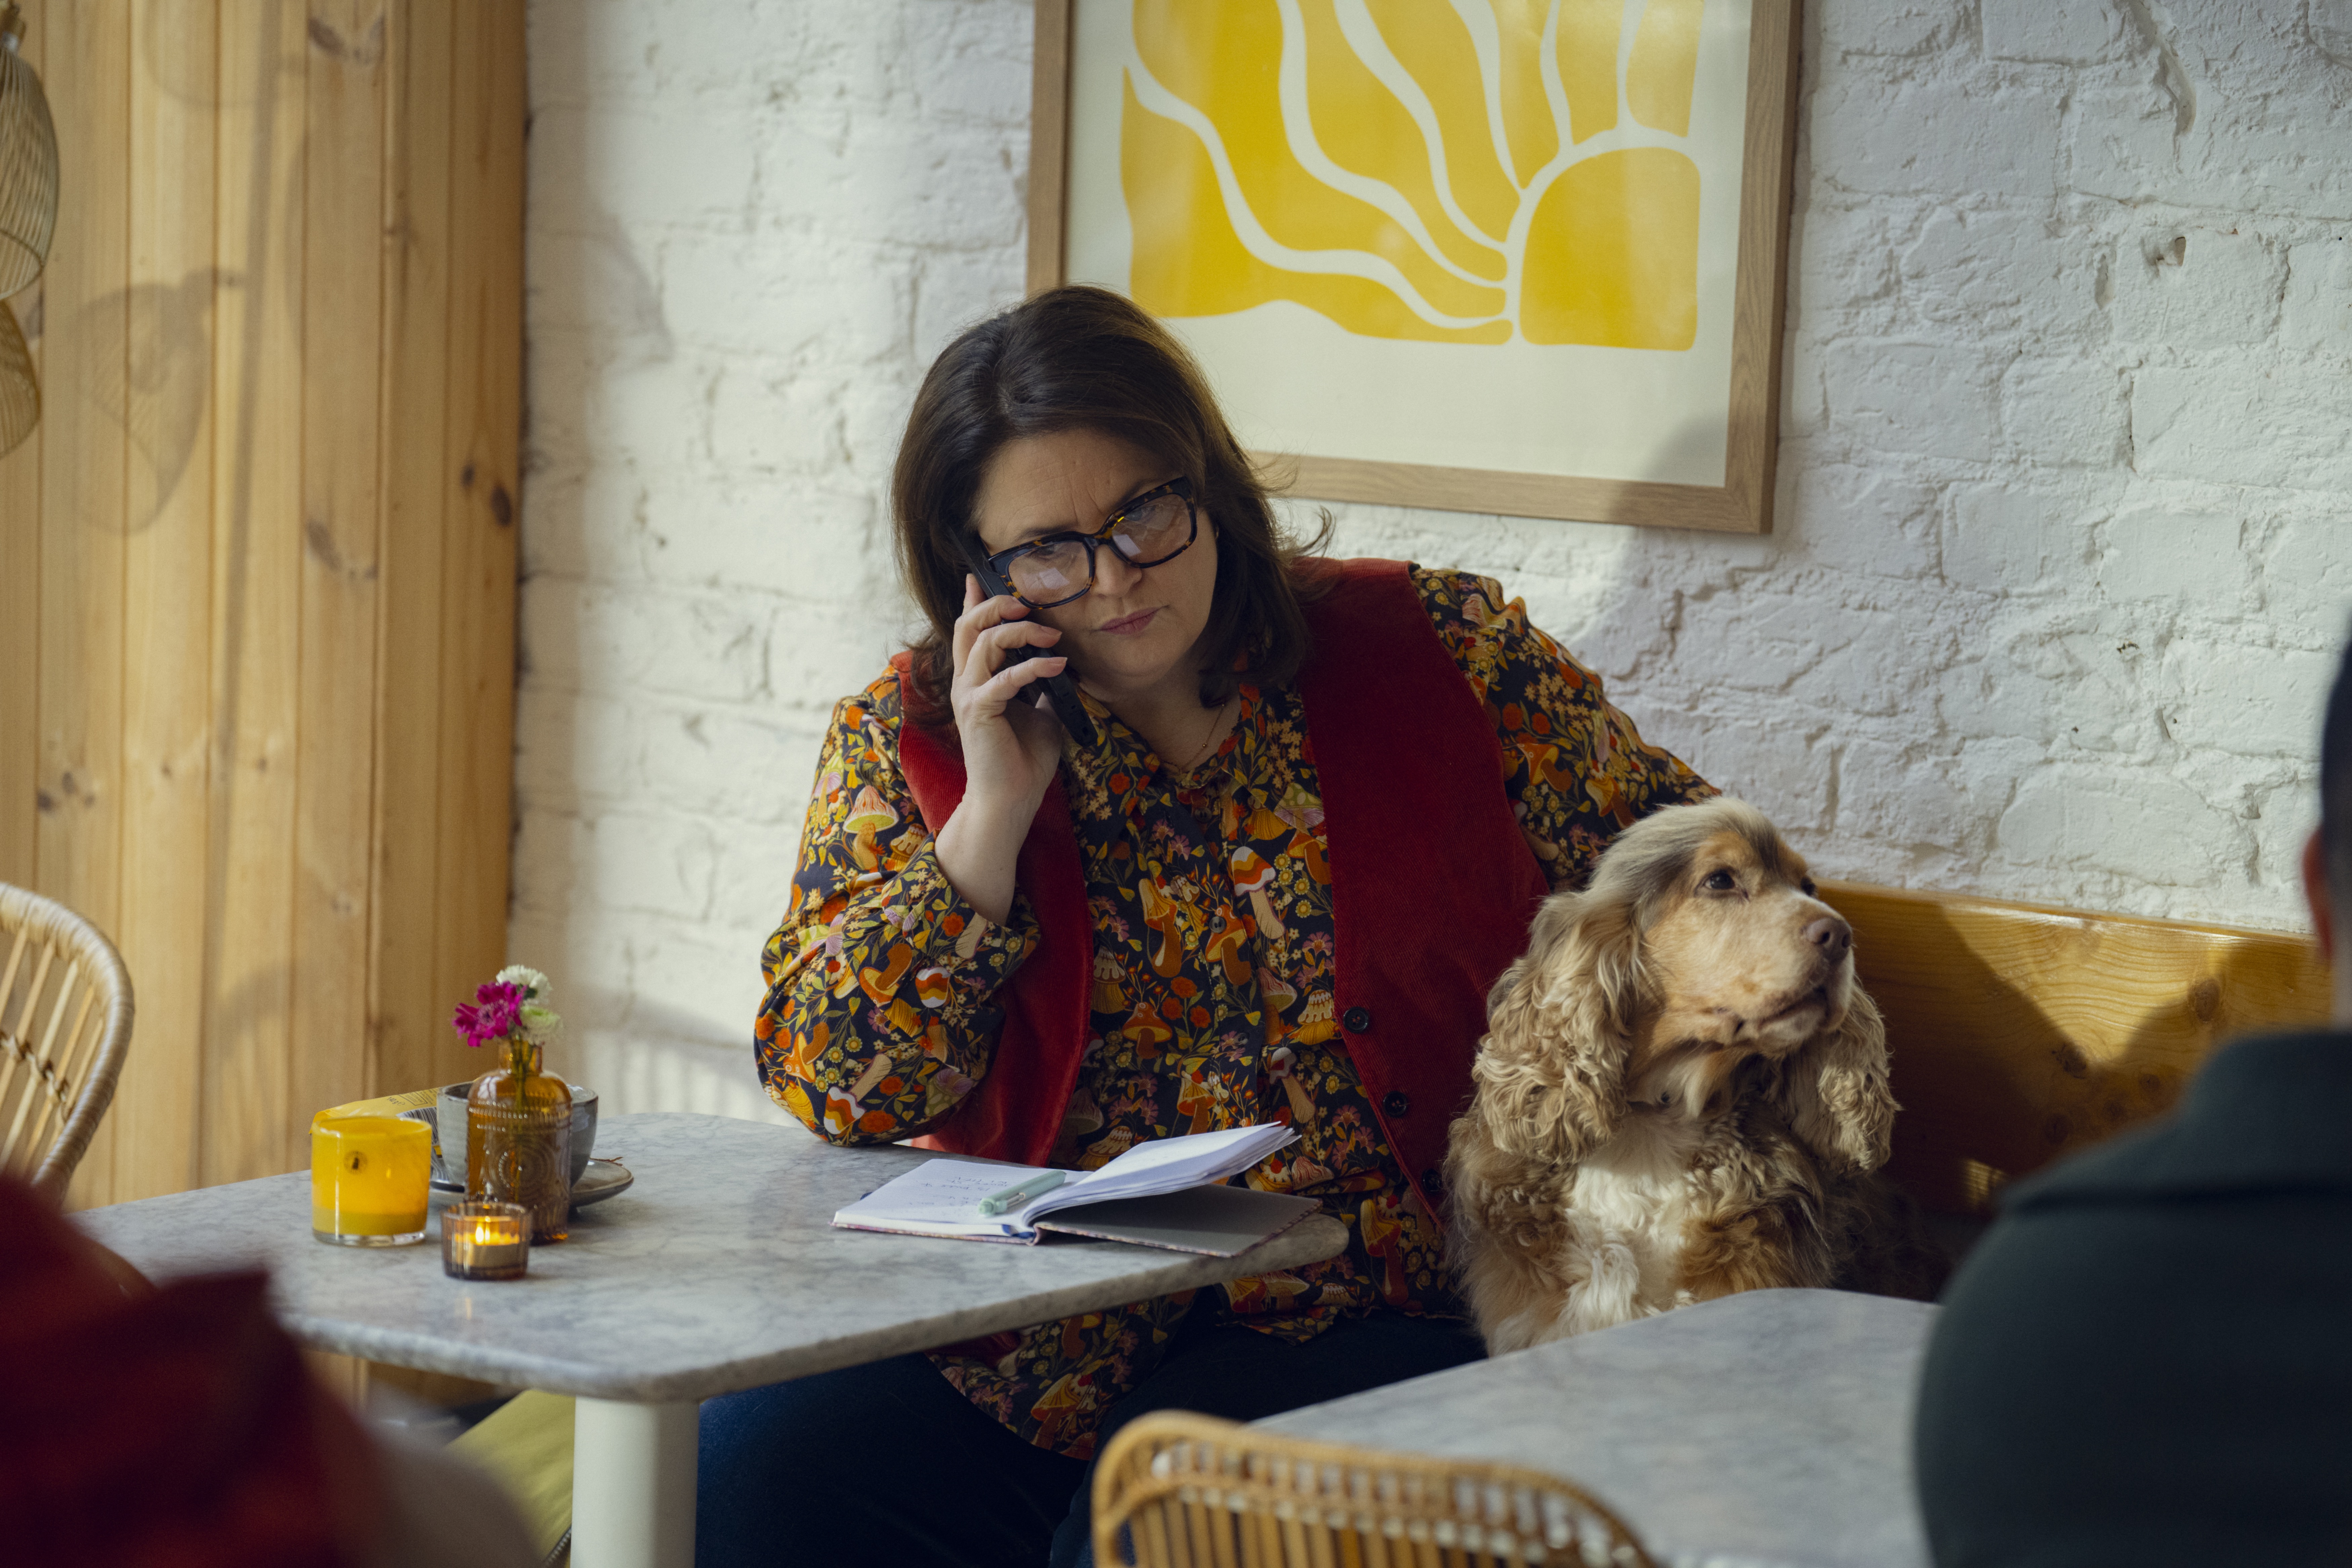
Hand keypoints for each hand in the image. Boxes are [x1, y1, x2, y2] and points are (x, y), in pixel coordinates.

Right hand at [949, 575, 1069, 810]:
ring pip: (983, 643)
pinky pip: (1004, 678)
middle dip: (995, 606)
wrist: (1012, 799)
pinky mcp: (979, 711)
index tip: (979, 577)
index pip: (969, 632)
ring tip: (1052, 634)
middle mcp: (967, 684)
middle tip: (1026, 604)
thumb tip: (1057, 667)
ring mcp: (969, 696)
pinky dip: (1033, 666)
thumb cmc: (1024, 760)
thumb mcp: (1041, 713)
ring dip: (1020, 631)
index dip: (973, 602)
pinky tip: (1058, 665)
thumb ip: (1040, 688)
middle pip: (968, 626)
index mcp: (978, 680)